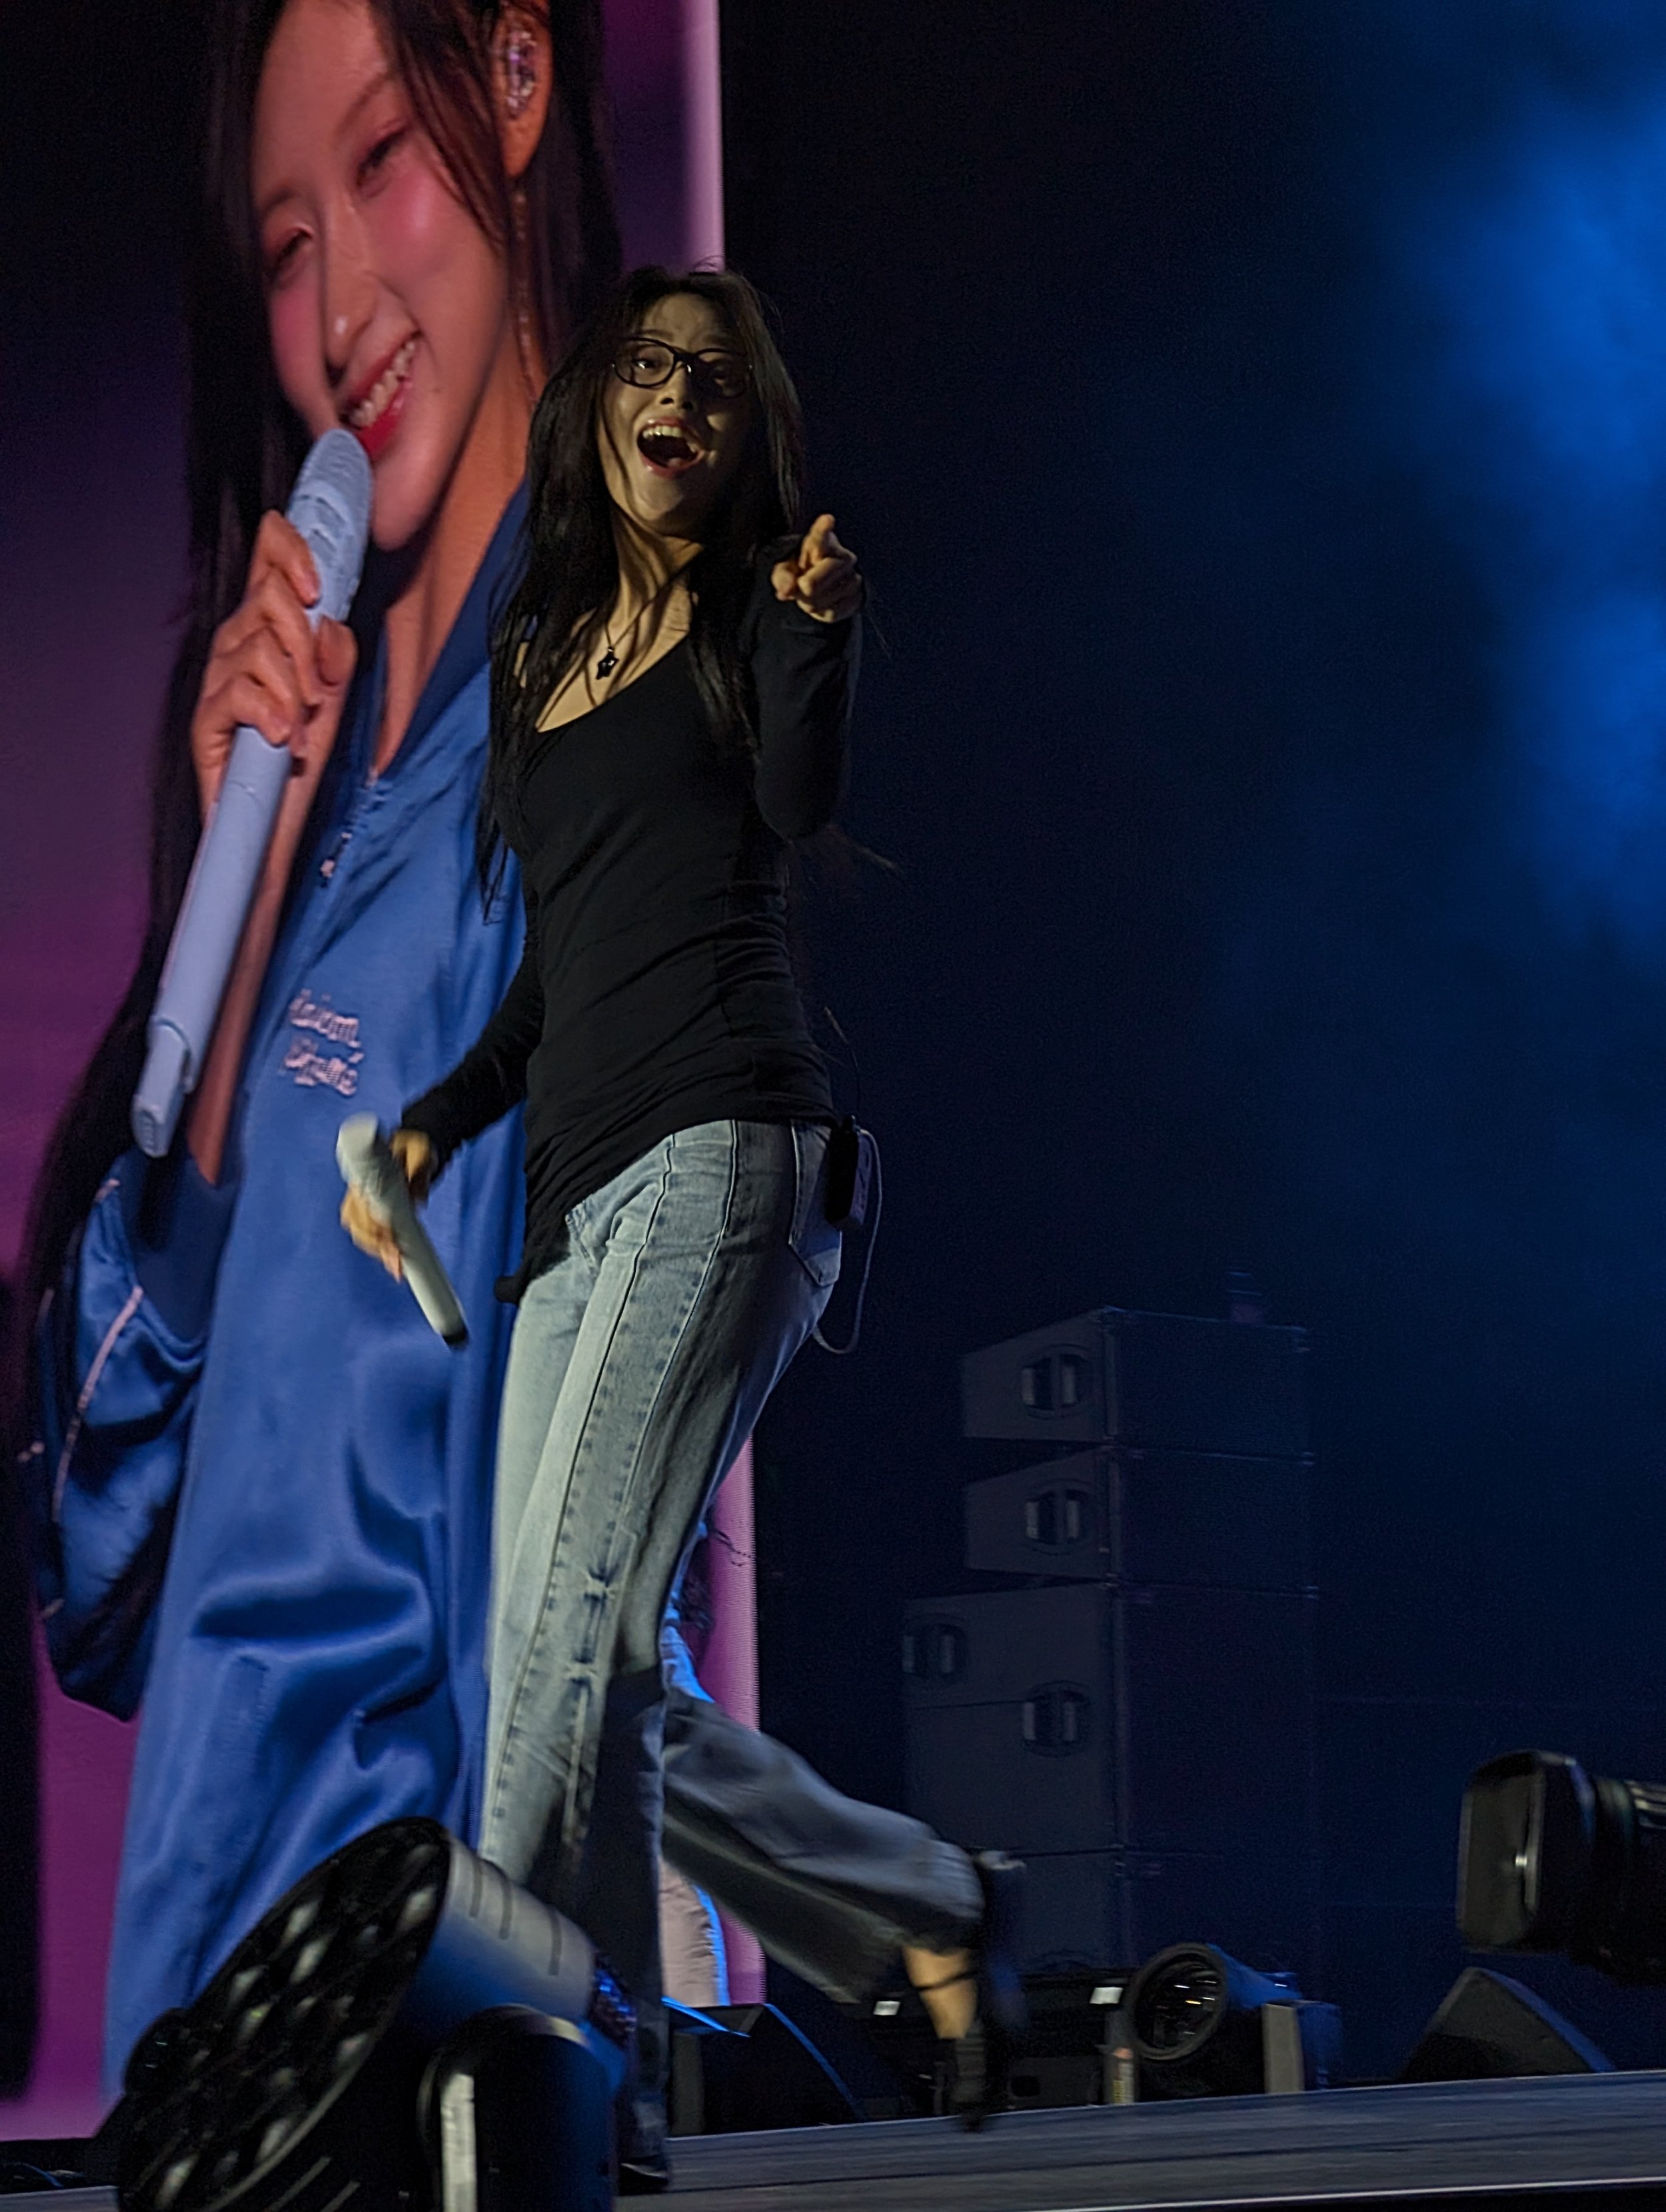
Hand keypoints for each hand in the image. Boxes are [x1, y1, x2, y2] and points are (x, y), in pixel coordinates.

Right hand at [192, 509, 356, 824]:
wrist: (274, 832)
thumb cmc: (301, 765)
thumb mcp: (334, 702)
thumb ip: (336, 656)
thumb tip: (329, 624)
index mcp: (266, 635)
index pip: (265, 563)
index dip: (288, 552)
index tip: (317, 584)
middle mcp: (235, 650)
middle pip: (265, 598)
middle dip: (303, 637)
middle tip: (317, 688)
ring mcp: (216, 685)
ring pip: (256, 646)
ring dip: (292, 687)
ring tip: (301, 726)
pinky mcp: (204, 724)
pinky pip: (237, 693)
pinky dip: (269, 714)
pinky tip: (284, 739)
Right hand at [338, 1128, 436, 1280]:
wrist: (415, 1146)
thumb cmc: (416, 1146)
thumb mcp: (422, 1152)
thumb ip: (420, 1173)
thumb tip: (419, 1201)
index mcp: (366, 1174)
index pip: (361, 1205)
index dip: (372, 1226)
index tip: (388, 1240)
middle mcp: (360, 1189)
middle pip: (358, 1224)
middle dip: (376, 1245)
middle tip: (397, 1262)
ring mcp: (363, 1200)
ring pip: (360, 1231)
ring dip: (376, 1251)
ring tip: (396, 1267)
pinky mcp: (371, 1209)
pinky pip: (368, 1232)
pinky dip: (379, 1249)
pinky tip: (392, 1262)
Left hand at [771, 513, 861, 622]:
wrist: (823, 590)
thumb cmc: (801, 573)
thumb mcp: (785, 571)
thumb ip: (782, 577)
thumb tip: (785, 590)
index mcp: (822, 542)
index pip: (821, 536)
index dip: (823, 528)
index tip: (827, 520)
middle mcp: (843, 557)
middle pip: (818, 578)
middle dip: (804, 587)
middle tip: (801, 586)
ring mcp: (853, 578)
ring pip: (823, 599)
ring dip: (810, 603)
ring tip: (810, 595)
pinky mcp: (857, 598)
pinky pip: (832, 612)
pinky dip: (821, 613)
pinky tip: (822, 604)